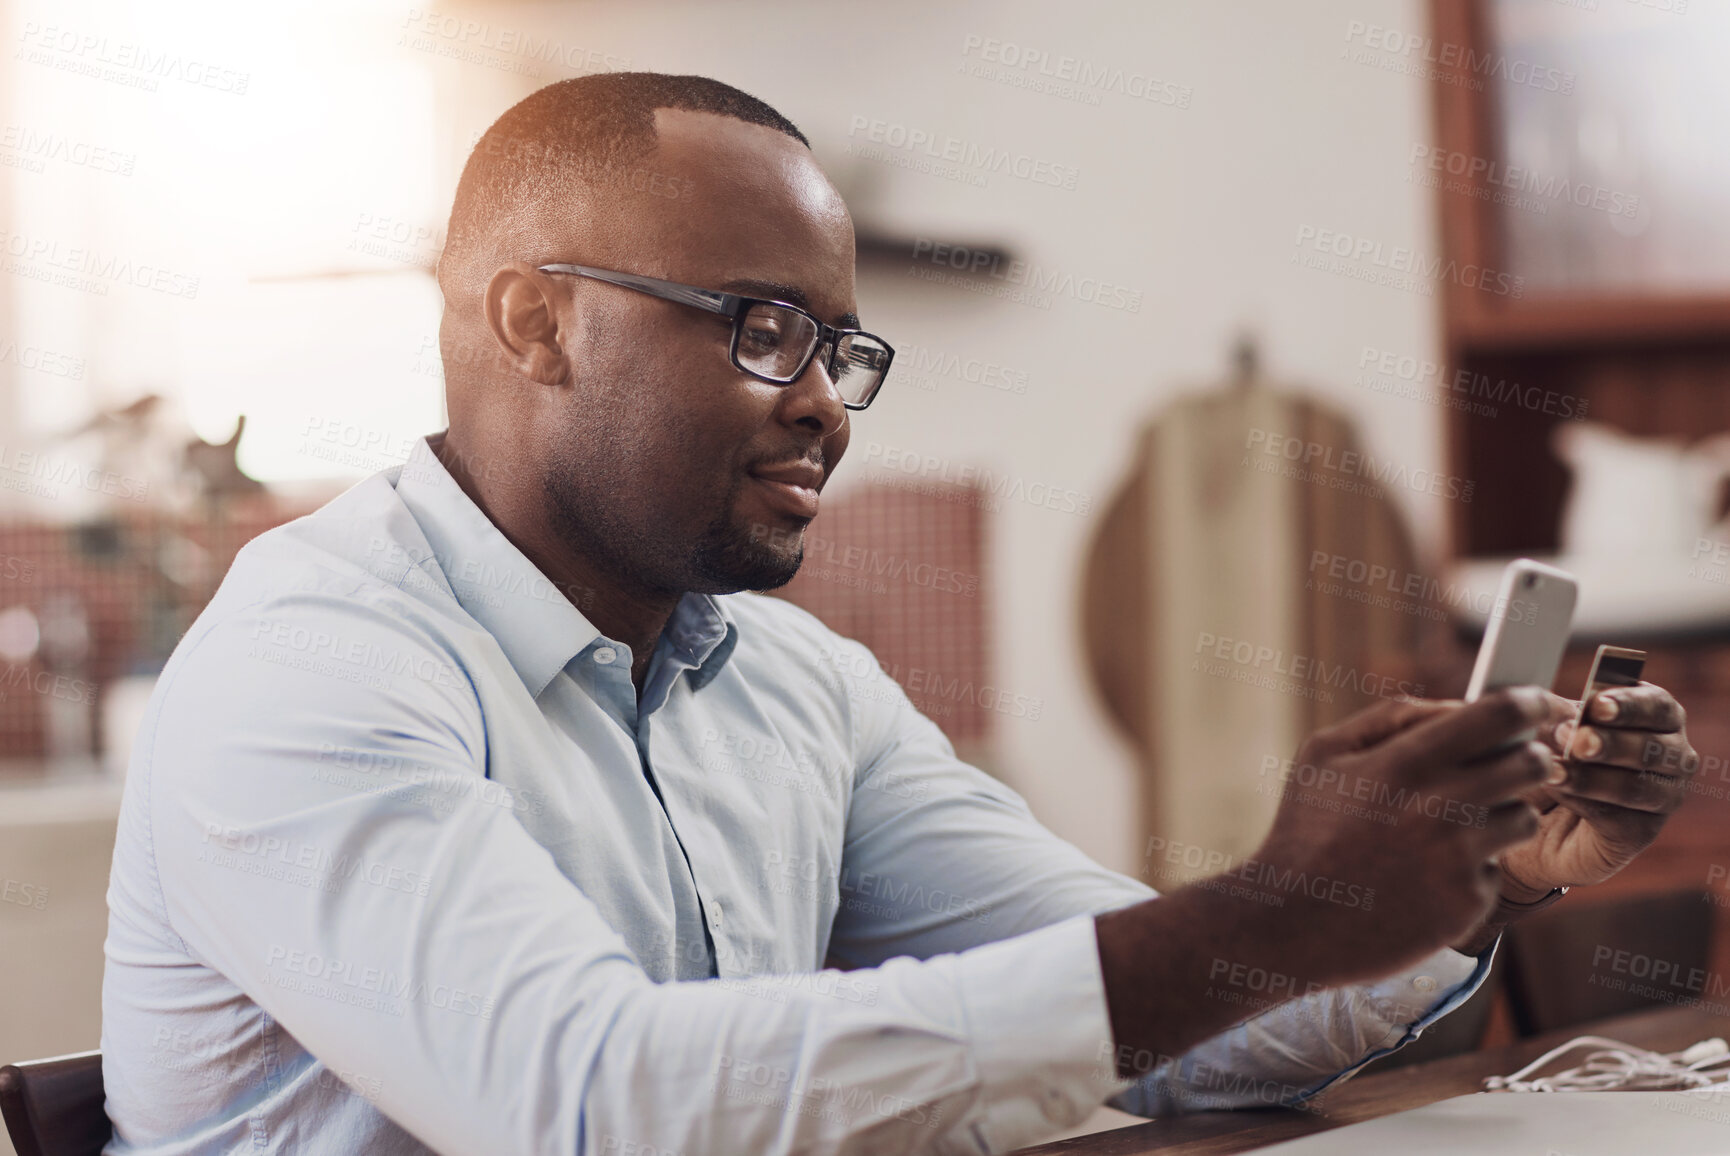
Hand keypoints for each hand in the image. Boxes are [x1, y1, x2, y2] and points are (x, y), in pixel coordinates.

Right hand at [1251, 688, 1552, 988]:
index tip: (1540, 704)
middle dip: (1530, 757)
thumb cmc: (1305, 830)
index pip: (1499, 715)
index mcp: (1403, 763)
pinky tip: (1426, 873)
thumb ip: (1391, 718)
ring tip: (1453, 823)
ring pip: (1524, 816)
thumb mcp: (1323, 754)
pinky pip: (1496, 868)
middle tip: (1513, 762)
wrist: (1289, 923)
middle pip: (1533, 764)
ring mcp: (1458, 859)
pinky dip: (1471, 866)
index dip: (1532, 703)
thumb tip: (1459, 705)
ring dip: (1502, 812)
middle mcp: (1440, 808)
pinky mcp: (1467, 903)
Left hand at [1491, 681, 1696, 903]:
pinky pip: (1617, 815)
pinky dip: (1580, 800)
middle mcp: (1672, 756)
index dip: (1630, 705)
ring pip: (1634, 785)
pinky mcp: (1642, 831)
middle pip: (1651, 747)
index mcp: (1658, 717)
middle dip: (1609, 743)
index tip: (1597, 705)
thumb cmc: (1552, 754)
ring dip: (1590, 776)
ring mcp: (1663, 796)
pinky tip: (1554, 787)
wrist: (1535, 812)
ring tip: (1551, 769)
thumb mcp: (1552, 726)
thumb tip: (1555, 709)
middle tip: (1573, 740)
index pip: (1658, 705)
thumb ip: (1559, 714)